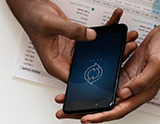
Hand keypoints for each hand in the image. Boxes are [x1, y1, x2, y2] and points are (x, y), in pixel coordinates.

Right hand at [7, 0, 137, 80]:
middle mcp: (66, 61)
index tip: (114, 74)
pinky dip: (106, 32)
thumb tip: (91, 36)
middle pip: (93, 66)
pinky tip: (116, 24)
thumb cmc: (33, 17)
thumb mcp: (52, 24)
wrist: (31, 5)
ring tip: (128, 37)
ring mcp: (73, 52)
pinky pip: (96, 40)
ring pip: (98, 53)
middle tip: (127, 49)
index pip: (78, 80)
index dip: (96, 80)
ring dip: (113, 45)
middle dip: (112, 58)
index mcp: (56, 65)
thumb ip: (72, 31)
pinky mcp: (78, 42)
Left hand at [56, 9, 159, 122]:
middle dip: (86, 111)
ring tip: (68, 99)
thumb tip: (123, 94)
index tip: (85, 119)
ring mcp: (129, 81)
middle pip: (108, 106)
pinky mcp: (125, 71)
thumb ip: (140, 82)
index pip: (119, 110)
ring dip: (87, 98)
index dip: (101, 116)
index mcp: (142, 93)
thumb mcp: (156, 66)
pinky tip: (82, 82)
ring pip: (104, 95)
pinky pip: (108, 80)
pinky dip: (94, 83)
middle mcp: (134, 90)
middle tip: (66, 113)